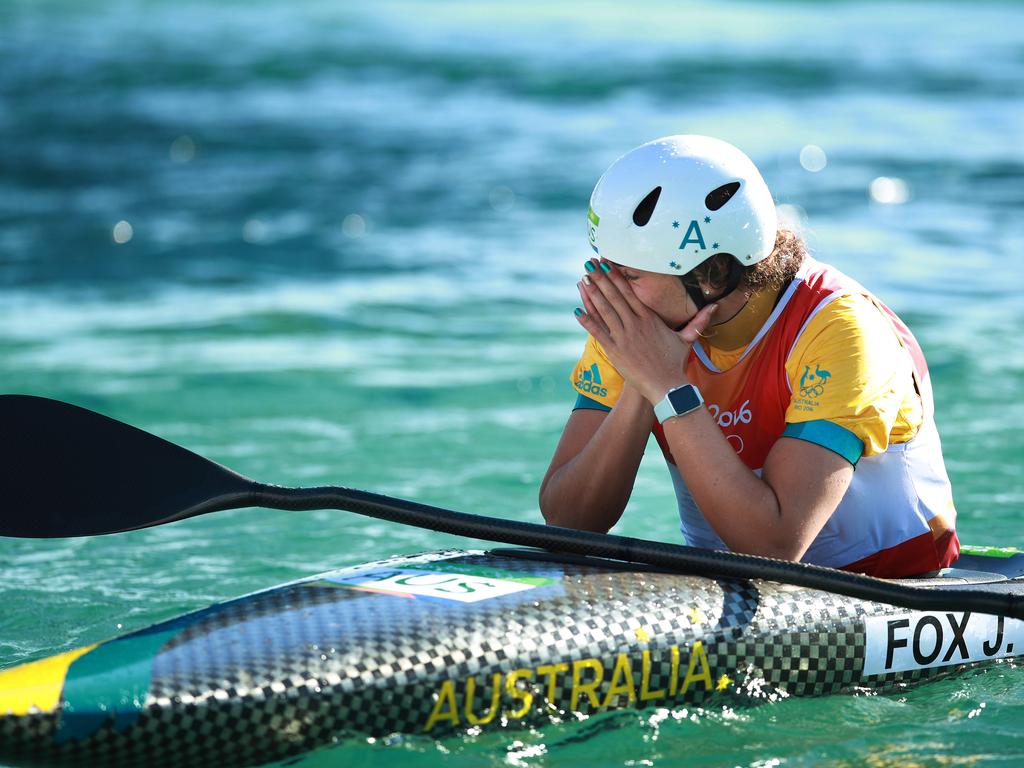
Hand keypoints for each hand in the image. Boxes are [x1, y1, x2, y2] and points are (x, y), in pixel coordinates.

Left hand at [574, 260, 717, 404]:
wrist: (666, 386)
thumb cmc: (675, 363)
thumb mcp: (687, 338)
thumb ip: (699, 320)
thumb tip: (715, 306)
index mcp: (649, 319)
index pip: (630, 293)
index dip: (616, 278)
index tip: (607, 264)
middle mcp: (635, 325)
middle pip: (615, 297)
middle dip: (601, 279)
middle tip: (589, 264)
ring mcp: (624, 338)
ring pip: (605, 311)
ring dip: (592, 295)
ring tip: (583, 280)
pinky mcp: (615, 351)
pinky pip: (598, 333)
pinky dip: (587, 321)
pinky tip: (577, 310)